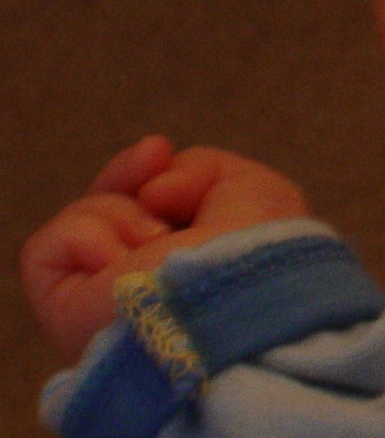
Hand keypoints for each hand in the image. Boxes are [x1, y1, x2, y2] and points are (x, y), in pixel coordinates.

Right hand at [20, 135, 307, 362]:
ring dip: (125, 215)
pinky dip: (85, 237)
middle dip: (124, 176)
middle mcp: (141, 284)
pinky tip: (121, 258)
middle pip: (105, 210)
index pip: (143, 212)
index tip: (158, 150)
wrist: (236, 299)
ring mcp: (102, 300)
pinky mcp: (65, 313)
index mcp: (184, 264)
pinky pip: (48, 247)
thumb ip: (196, 170)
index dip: (143, 174)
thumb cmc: (257, 247)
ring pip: (82, 220)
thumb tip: (148, 194)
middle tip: (152, 156)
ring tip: (156, 242)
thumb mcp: (250, 188)